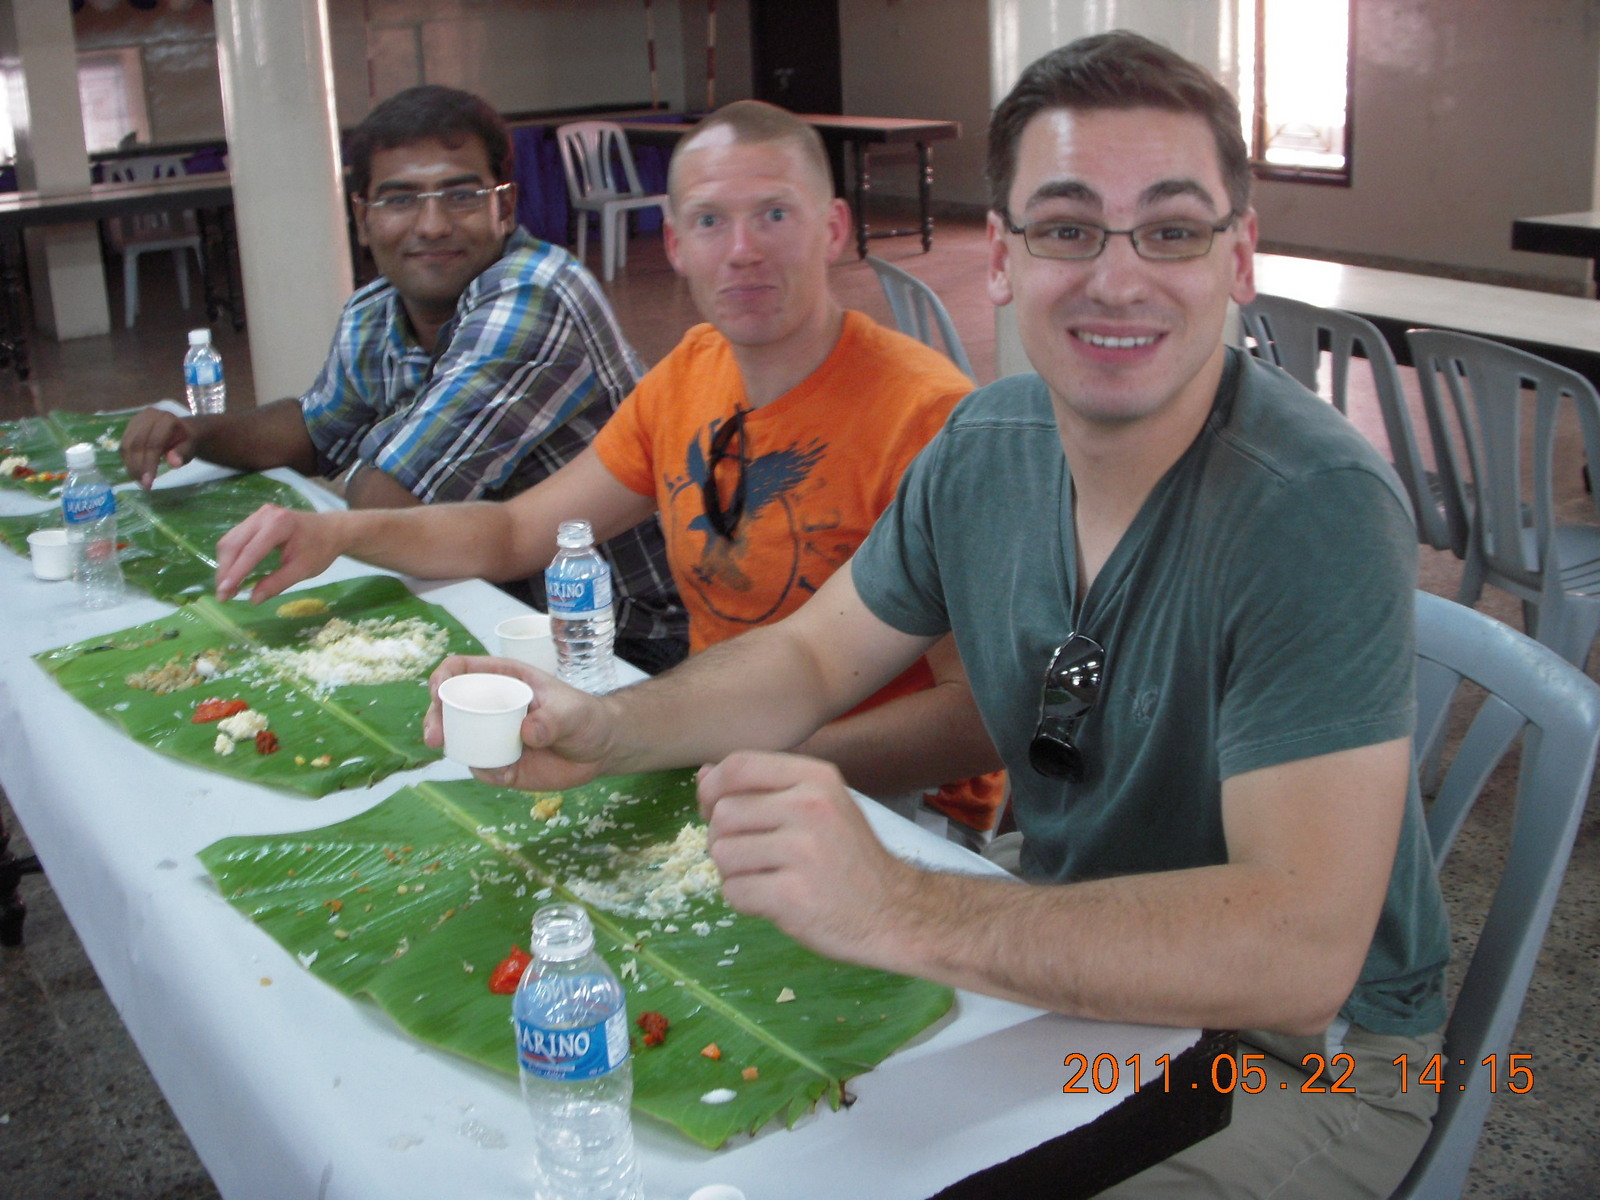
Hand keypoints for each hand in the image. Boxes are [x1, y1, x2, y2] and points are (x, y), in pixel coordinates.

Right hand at [121, 406, 194, 488]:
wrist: (180, 430)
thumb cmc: (186, 441)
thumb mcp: (190, 447)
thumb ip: (182, 453)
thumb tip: (174, 463)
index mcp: (166, 419)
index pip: (154, 443)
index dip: (149, 464)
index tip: (148, 483)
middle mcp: (147, 416)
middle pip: (137, 444)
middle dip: (138, 467)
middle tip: (143, 485)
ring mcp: (136, 421)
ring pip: (127, 446)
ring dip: (131, 466)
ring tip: (140, 481)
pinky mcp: (128, 428)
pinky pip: (124, 447)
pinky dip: (128, 462)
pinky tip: (136, 473)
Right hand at [215, 504, 344, 602]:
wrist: (330, 530)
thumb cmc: (320, 549)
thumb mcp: (303, 569)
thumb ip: (278, 583)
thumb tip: (253, 599)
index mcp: (279, 524)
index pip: (251, 551)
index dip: (236, 573)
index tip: (224, 592)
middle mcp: (264, 515)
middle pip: (234, 544)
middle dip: (226, 571)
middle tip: (224, 596)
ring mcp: (257, 515)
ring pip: (230, 541)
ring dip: (225, 565)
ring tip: (227, 589)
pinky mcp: (253, 520)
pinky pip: (235, 539)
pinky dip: (231, 558)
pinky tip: (233, 574)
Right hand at [424, 655, 615, 791]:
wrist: (599, 749)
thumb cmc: (585, 717)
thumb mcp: (573, 712)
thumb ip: (553, 719)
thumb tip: (527, 733)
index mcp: (504, 679)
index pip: (461, 669)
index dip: (443, 676)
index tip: (438, 691)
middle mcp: (491, 706)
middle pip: (448, 707)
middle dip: (434, 719)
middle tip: (435, 737)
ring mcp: (493, 736)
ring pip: (459, 740)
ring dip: (454, 749)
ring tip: (471, 759)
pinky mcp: (500, 763)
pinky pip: (482, 768)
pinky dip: (486, 771)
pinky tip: (505, 773)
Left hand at [696, 750, 910, 964]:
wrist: (895, 912)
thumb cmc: (849, 858)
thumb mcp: (819, 805)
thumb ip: (762, 787)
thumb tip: (703, 774)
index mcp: (815, 778)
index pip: (738, 765)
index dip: (712, 789)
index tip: (714, 810)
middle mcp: (810, 807)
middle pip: (723, 813)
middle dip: (723, 839)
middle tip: (751, 857)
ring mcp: (802, 852)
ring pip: (722, 854)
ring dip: (733, 873)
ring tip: (765, 878)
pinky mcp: (792, 896)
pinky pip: (733, 891)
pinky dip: (744, 901)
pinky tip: (772, 901)